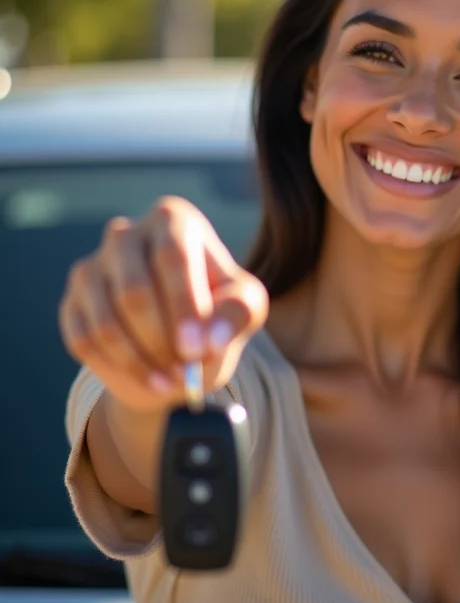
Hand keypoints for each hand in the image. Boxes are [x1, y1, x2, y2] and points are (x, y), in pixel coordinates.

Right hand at [58, 196, 268, 412]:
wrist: (181, 343)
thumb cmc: (218, 311)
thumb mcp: (245, 307)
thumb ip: (238, 313)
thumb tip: (210, 339)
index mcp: (173, 220)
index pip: (172, 256)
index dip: (184, 306)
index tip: (197, 349)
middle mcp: (125, 234)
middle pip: (134, 290)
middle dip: (162, 341)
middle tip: (187, 372)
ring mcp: (92, 267)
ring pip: (106, 322)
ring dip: (140, 361)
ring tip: (173, 382)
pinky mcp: (72, 302)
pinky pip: (84, 340)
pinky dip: (117, 369)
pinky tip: (148, 379)